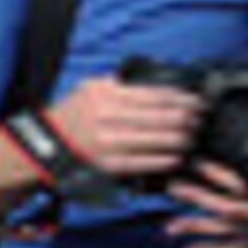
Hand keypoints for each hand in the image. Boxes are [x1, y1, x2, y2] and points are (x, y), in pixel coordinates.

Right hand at [43, 72, 207, 183]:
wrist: (46, 143)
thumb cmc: (74, 114)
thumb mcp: (91, 88)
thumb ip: (120, 84)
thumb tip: (157, 83)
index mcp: (105, 94)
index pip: (156, 95)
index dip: (183, 99)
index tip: (199, 102)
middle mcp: (107, 117)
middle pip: (162, 117)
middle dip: (188, 119)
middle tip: (201, 120)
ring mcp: (109, 142)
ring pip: (159, 139)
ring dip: (182, 139)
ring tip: (193, 138)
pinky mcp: (109, 164)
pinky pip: (146, 162)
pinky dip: (166, 159)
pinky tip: (178, 157)